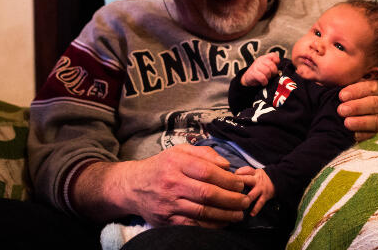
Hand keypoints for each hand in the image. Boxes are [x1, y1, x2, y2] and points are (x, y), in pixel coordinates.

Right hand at [84, 144, 250, 227]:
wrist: (132, 186)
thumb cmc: (162, 166)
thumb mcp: (179, 151)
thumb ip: (204, 153)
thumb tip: (227, 164)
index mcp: (176, 163)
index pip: (208, 172)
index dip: (228, 179)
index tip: (240, 184)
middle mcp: (171, 183)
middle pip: (207, 193)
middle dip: (231, 199)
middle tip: (245, 200)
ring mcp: (168, 204)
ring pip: (202, 212)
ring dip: (225, 214)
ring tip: (239, 213)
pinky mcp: (166, 220)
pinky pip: (193, 225)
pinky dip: (211, 226)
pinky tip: (223, 222)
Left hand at [235, 166, 274, 215]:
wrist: (277, 180)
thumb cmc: (261, 177)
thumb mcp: (254, 172)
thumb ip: (244, 173)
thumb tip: (230, 177)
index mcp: (254, 173)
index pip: (245, 170)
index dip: (237, 173)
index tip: (229, 178)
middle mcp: (257, 180)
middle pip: (247, 180)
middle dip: (239, 185)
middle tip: (230, 190)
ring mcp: (261, 188)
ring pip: (252, 194)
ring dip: (246, 199)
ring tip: (239, 204)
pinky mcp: (265, 196)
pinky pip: (260, 203)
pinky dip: (256, 209)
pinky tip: (251, 214)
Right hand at [241, 52, 279, 85]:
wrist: (247, 79)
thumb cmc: (259, 74)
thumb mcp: (266, 68)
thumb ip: (272, 67)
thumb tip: (280, 71)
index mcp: (264, 58)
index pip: (273, 55)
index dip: (276, 61)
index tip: (275, 67)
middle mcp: (260, 60)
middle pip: (271, 65)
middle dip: (273, 72)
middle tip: (271, 76)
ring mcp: (256, 66)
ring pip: (267, 71)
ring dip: (268, 77)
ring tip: (266, 79)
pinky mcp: (253, 73)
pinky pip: (262, 77)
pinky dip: (264, 82)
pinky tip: (263, 83)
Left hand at [337, 80, 377, 141]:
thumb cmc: (372, 95)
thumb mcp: (367, 85)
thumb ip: (354, 84)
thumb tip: (335, 82)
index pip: (370, 87)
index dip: (355, 91)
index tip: (341, 96)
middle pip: (374, 104)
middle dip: (356, 107)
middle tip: (341, 110)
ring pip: (376, 120)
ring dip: (360, 122)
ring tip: (347, 123)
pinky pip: (375, 134)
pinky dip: (364, 135)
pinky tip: (353, 135)